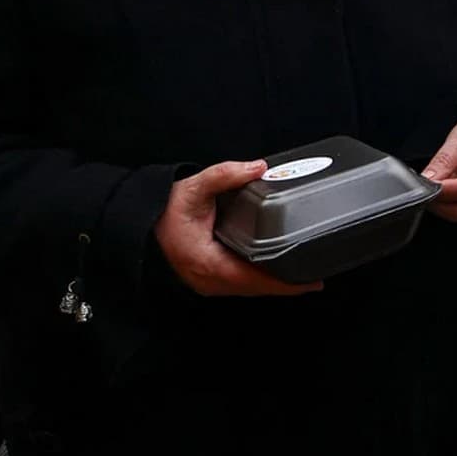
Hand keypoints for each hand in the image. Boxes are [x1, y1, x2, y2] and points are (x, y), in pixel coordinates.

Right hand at [155, 161, 323, 296]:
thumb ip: (225, 175)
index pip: (252, 279)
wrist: (141, 223)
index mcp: (207, 263)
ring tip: (303, 276)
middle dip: (285, 285)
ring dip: (273, 284)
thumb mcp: (193, 188)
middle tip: (315, 278)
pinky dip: (259, 279)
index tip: (309, 283)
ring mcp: (208, 282)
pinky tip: (275, 270)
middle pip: (255, 288)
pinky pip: (240, 284)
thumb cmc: (164, 210)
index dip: (282, 283)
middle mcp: (209, 280)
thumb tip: (258, 166)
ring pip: (247, 289)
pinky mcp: (209, 278)